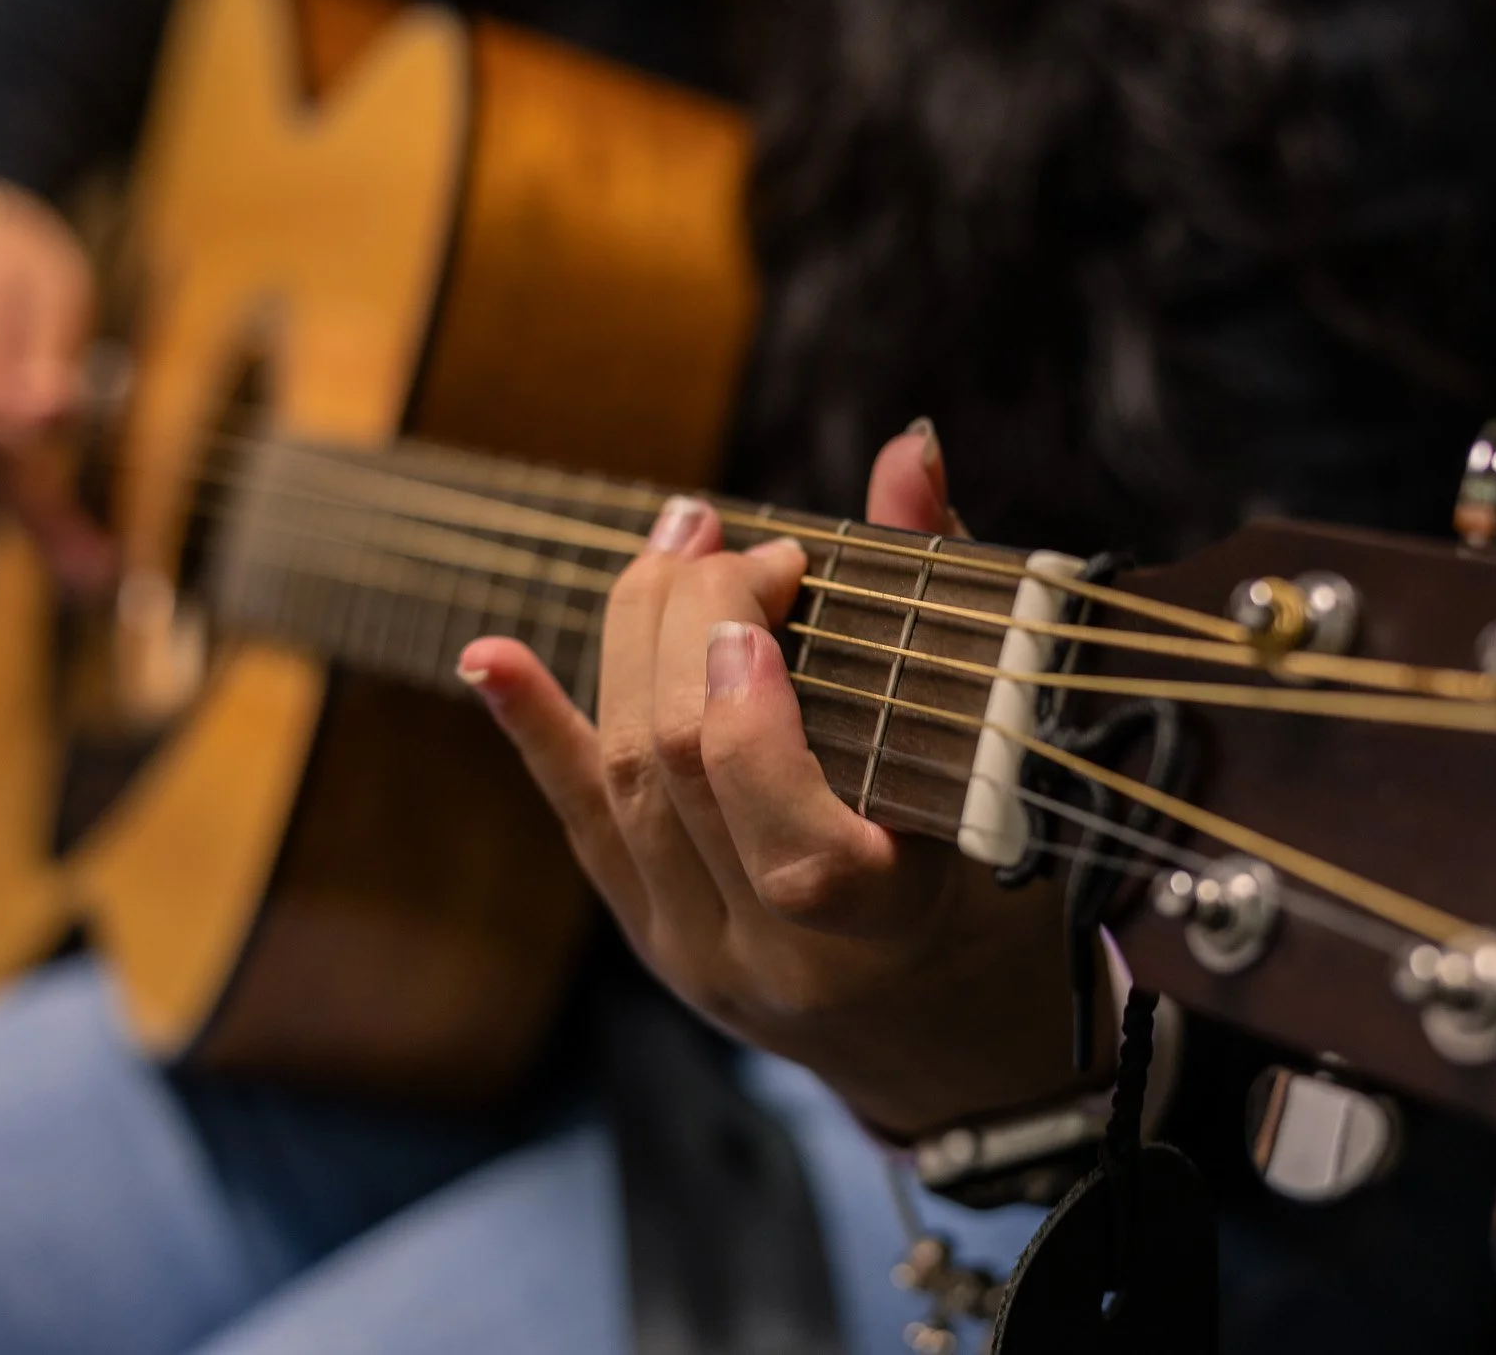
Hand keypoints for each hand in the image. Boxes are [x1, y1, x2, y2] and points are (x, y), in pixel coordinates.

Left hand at [461, 424, 1110, 1137]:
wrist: (952, 1049)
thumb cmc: (1006, 896)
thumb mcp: (1005, 774)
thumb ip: (948, 607)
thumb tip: (908, 447)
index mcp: (887, 931)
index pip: (795, 849)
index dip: (754, 721)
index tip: (774, 603)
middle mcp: (775, 957)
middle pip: (680, 771)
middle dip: (688, 622)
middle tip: (737, 544)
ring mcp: (697, 953)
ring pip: (622, 782)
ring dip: (630, 639)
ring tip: (675, 544)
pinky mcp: (651, 939)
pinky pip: (581, 825)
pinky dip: (536, 729)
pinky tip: (489, 655)